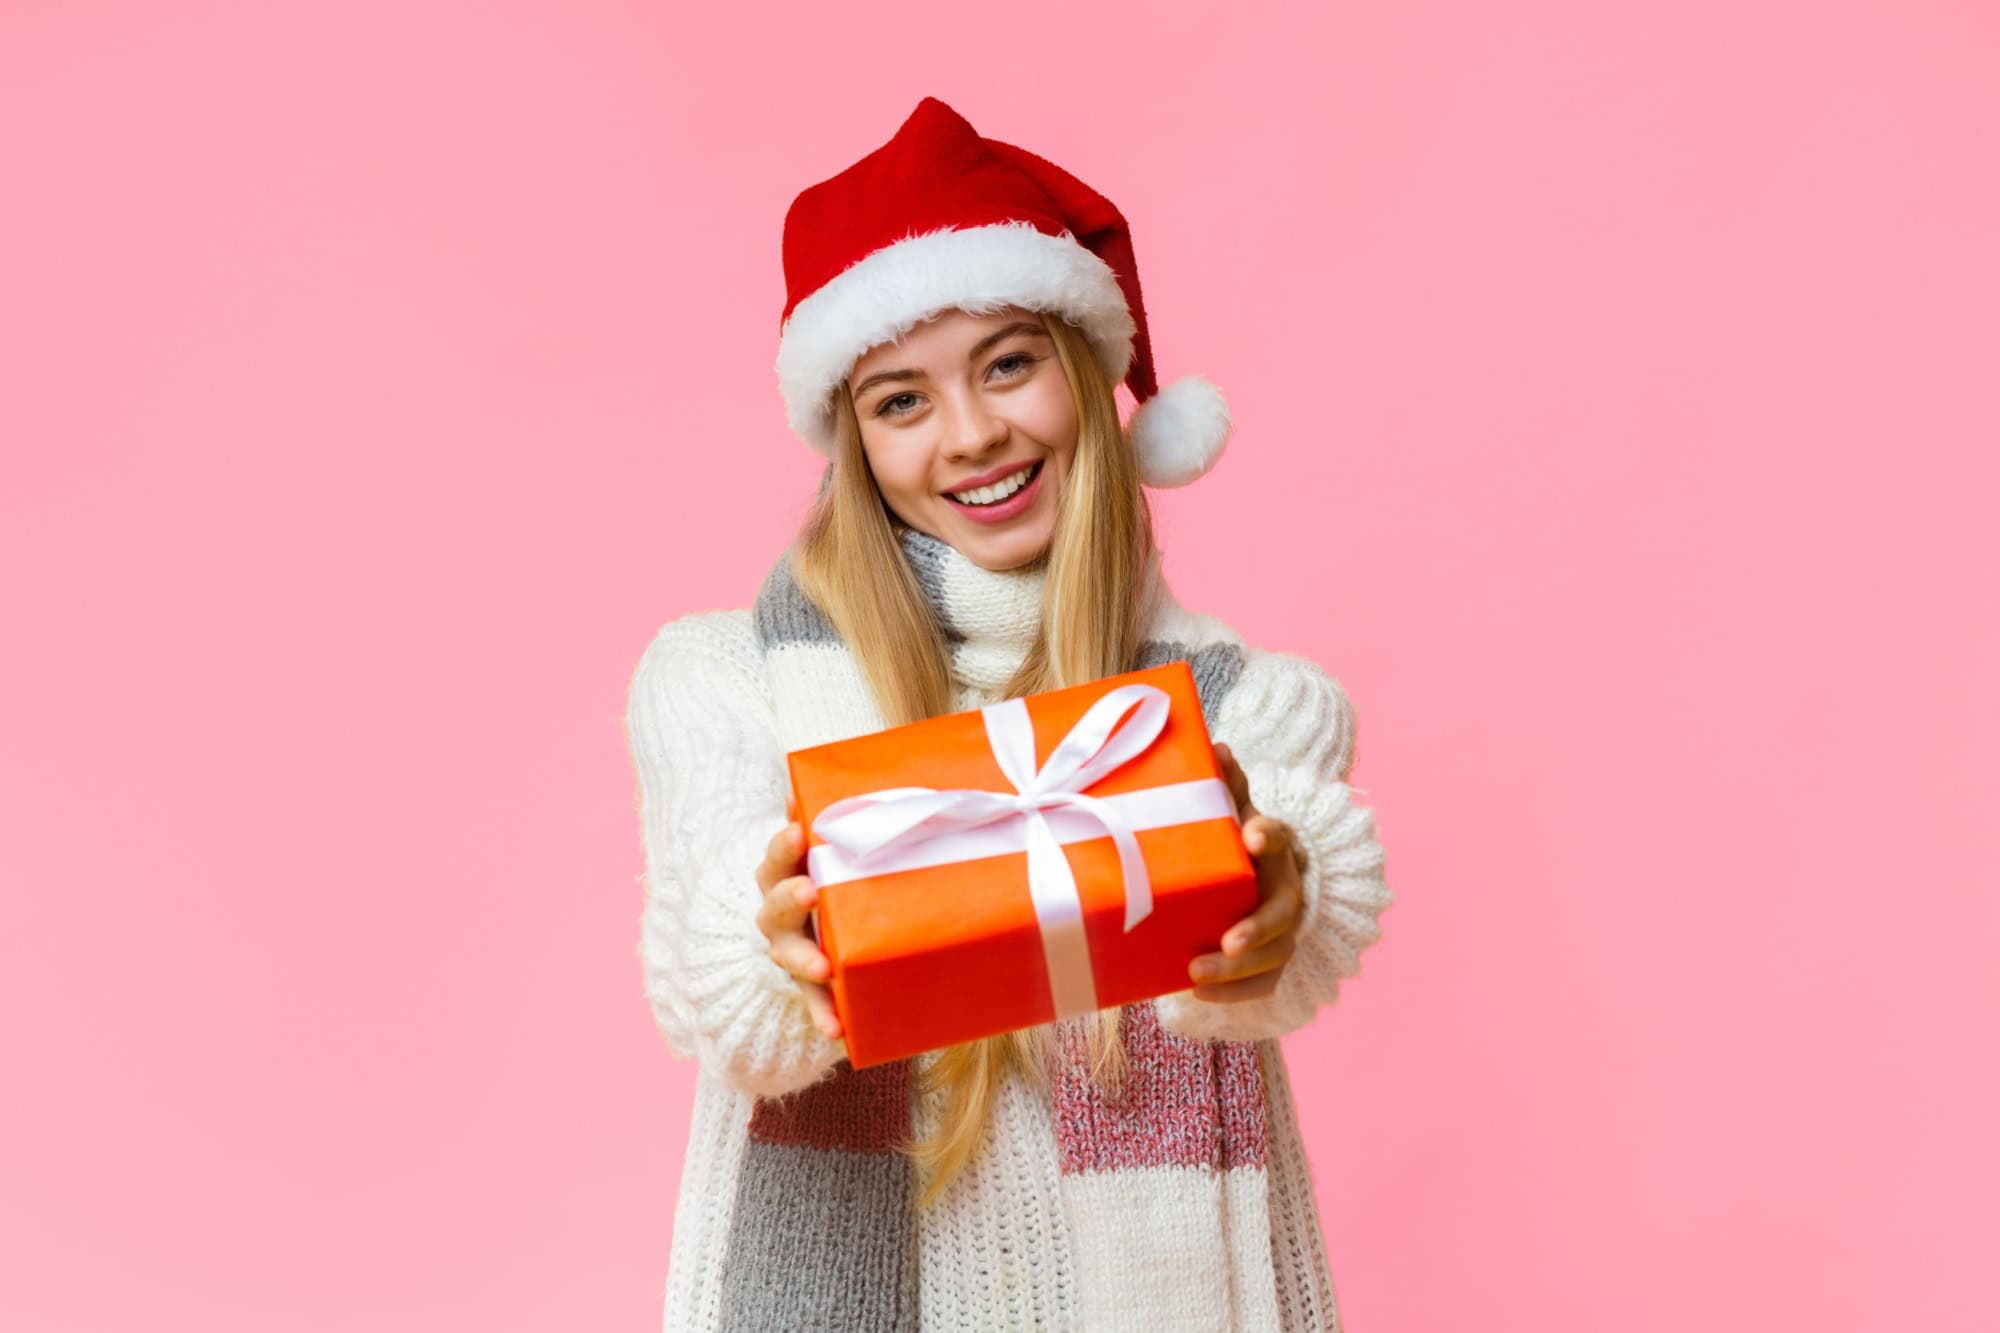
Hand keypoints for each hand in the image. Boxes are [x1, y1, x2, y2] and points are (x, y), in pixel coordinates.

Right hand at [754, 821, 843, 1040]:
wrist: (805, 927)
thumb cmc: (825, 875)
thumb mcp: (823, 850)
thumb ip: (830, 821)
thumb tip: (844, 779)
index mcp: (781, 873)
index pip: (777, 854)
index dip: (784, 843)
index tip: (800, 831)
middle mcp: (777, 913)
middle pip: (775, 905)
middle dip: (791, 897)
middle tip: (811, 890)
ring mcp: (790, 951)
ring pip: (789, 956)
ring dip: (805, 961)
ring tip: (824, 968)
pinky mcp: (808, 985)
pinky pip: (814, 1003)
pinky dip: (823, 1016)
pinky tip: (838, 1032)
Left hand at [1188, 742, 1307, 1002]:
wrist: (1259, 880)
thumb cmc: (1235, 844)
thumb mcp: (1230, 811)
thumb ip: (1224, 784)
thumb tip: (1214, 745)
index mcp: (1273, 850)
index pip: (1279, 837)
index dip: (1267, 835)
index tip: (1251, 835)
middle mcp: (1287, 891)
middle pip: (1282, 914)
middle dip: (1256, 930)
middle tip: (1225, 943)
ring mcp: (1283, 931)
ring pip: (1274, 956)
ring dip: (1237, 972)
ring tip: (1193, 976)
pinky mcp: (1270, 961)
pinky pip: (1263, 985)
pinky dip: (1234, 995)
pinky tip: (1198, 995)